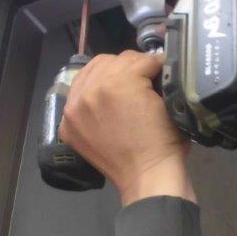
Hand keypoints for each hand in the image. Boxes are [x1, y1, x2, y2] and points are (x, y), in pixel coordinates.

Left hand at [59, 50, 195, 205]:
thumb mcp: (168, 101)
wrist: (147, 176)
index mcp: (119, 82)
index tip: (161, 71)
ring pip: (92, 72)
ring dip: (109, 75)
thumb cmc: (163, 141)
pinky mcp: (68, 123)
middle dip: (132, 67)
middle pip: (113, 61)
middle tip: (144, 78)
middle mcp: (91, 89)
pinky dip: (91, 93)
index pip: (140, 60)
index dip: (156, 64)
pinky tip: (104, 100)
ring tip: (123, 86)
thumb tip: (152, 65)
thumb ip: (156, 75)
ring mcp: (75, 107)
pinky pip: (77, 94)